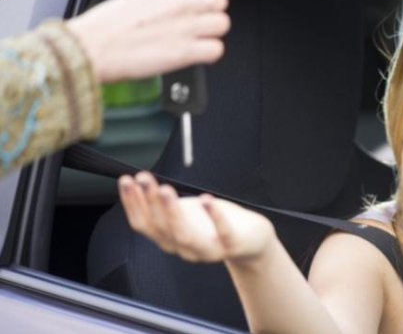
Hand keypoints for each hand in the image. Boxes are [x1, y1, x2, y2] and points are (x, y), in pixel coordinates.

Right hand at [66, 0, 230, 82]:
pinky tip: (195, 55)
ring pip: (222, 24)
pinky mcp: (185, 50)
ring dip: (212, 35)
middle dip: (212, 14)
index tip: (185, 13)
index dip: (196, 4)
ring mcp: (185, 25)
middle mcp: (179, 0)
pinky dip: (209, 55)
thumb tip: (181, 9)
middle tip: (200, 26)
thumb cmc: (107, 26)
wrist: (92, 47)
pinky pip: (217, 49)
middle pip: (219, 2)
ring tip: (196, 41)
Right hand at [118, 172, 275, 263]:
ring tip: (164, 189)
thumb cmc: (214, 224)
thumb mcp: (184, 213)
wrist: (250, 241)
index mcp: (170, 239)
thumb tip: (138, 180)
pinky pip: (222, 232)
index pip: (143, 224)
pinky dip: (213, 216)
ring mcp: (208, 249)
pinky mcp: (231, 244)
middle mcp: (184, 248)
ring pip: (184, 235)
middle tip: (143, 179)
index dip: (132, 203)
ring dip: (172, 212)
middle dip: (149, 202)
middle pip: (160, 228)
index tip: (126, 181)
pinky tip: (206, 199)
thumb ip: (163, 205)